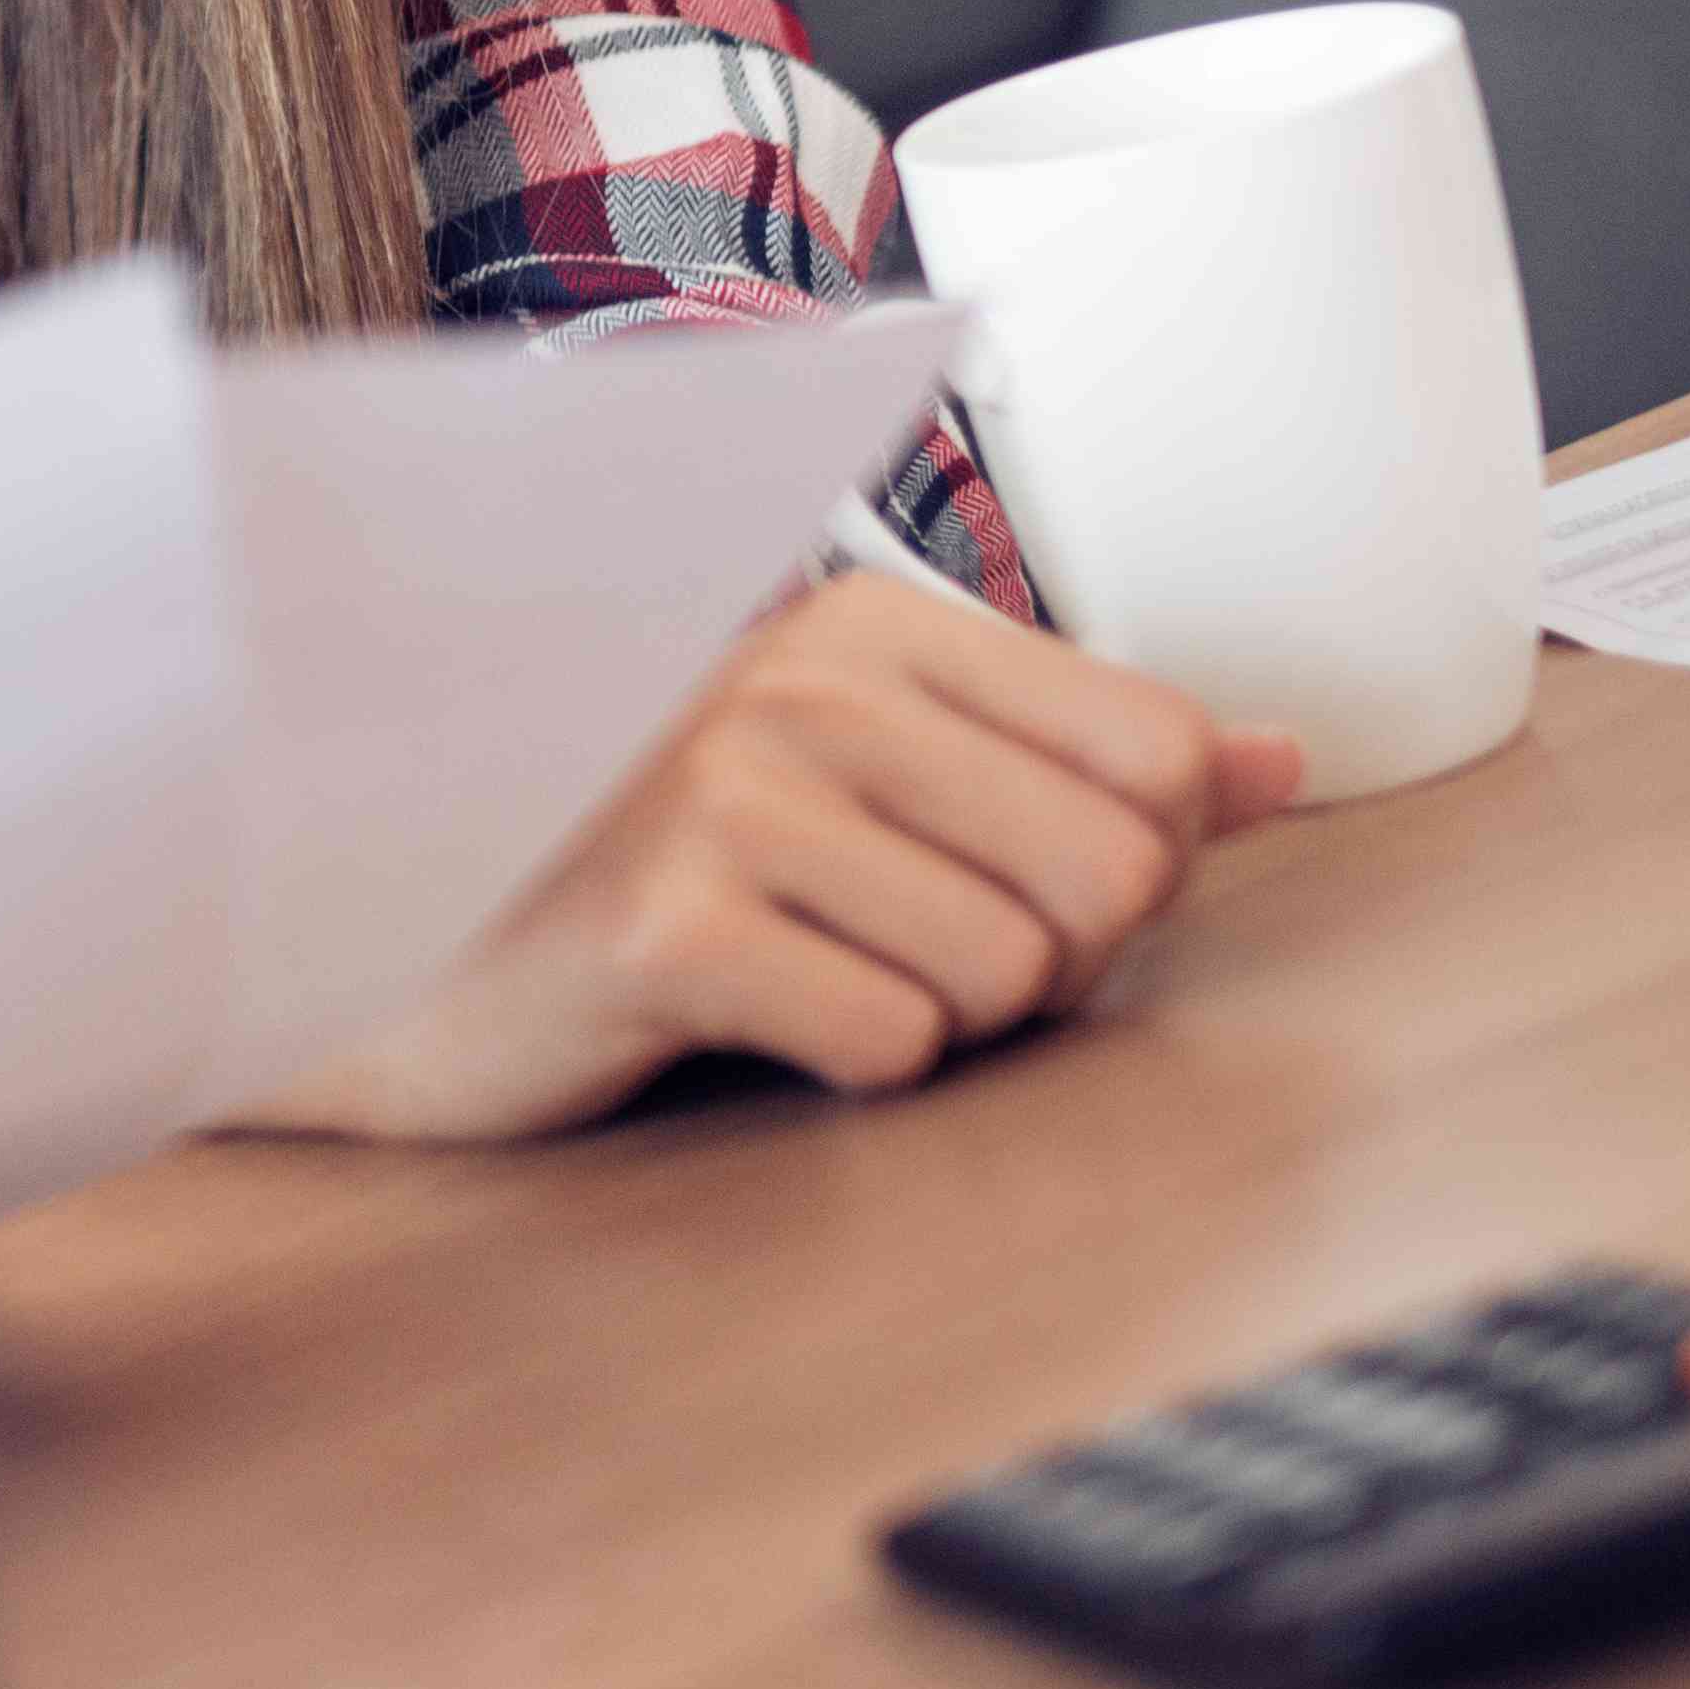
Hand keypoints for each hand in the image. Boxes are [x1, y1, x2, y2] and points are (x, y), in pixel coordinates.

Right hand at [251, 574, 1305, 1143]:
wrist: (411, 947)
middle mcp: (799, 684)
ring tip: (811, 973)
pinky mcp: (664, 928)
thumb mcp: (862, 768)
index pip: (1157, 752)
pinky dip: (845, 1063)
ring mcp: (723, 798)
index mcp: (866, 626)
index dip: (1127, 859)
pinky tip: (747, 1019)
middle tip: (900, 949)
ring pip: (1008, 975)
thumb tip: (1277, 763)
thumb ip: (1074, 754)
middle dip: (1045, 959)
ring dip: (933, 1017)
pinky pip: (891, 1043)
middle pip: (1110, 877)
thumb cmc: (649, 858)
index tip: (1005, 874)